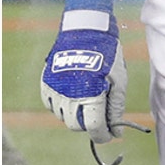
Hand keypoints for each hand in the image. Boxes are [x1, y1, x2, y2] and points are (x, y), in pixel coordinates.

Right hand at [39, 11, 128, 142]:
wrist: (85, 29)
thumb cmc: (107, 54)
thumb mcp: (118, 79)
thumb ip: (116, 107)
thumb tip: (117, 132)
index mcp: (90, 95)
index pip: (94, 128)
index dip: (103, 135)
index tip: (110, 134)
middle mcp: (69, 96)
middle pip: (76, 126)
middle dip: (89, 124)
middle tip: (99, 113)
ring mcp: (54, 89)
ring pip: (62, 116)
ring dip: (74, 115)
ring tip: (85, 99)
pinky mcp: (46, 82)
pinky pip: (50, 105)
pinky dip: (60, 105)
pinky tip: (72, 95)